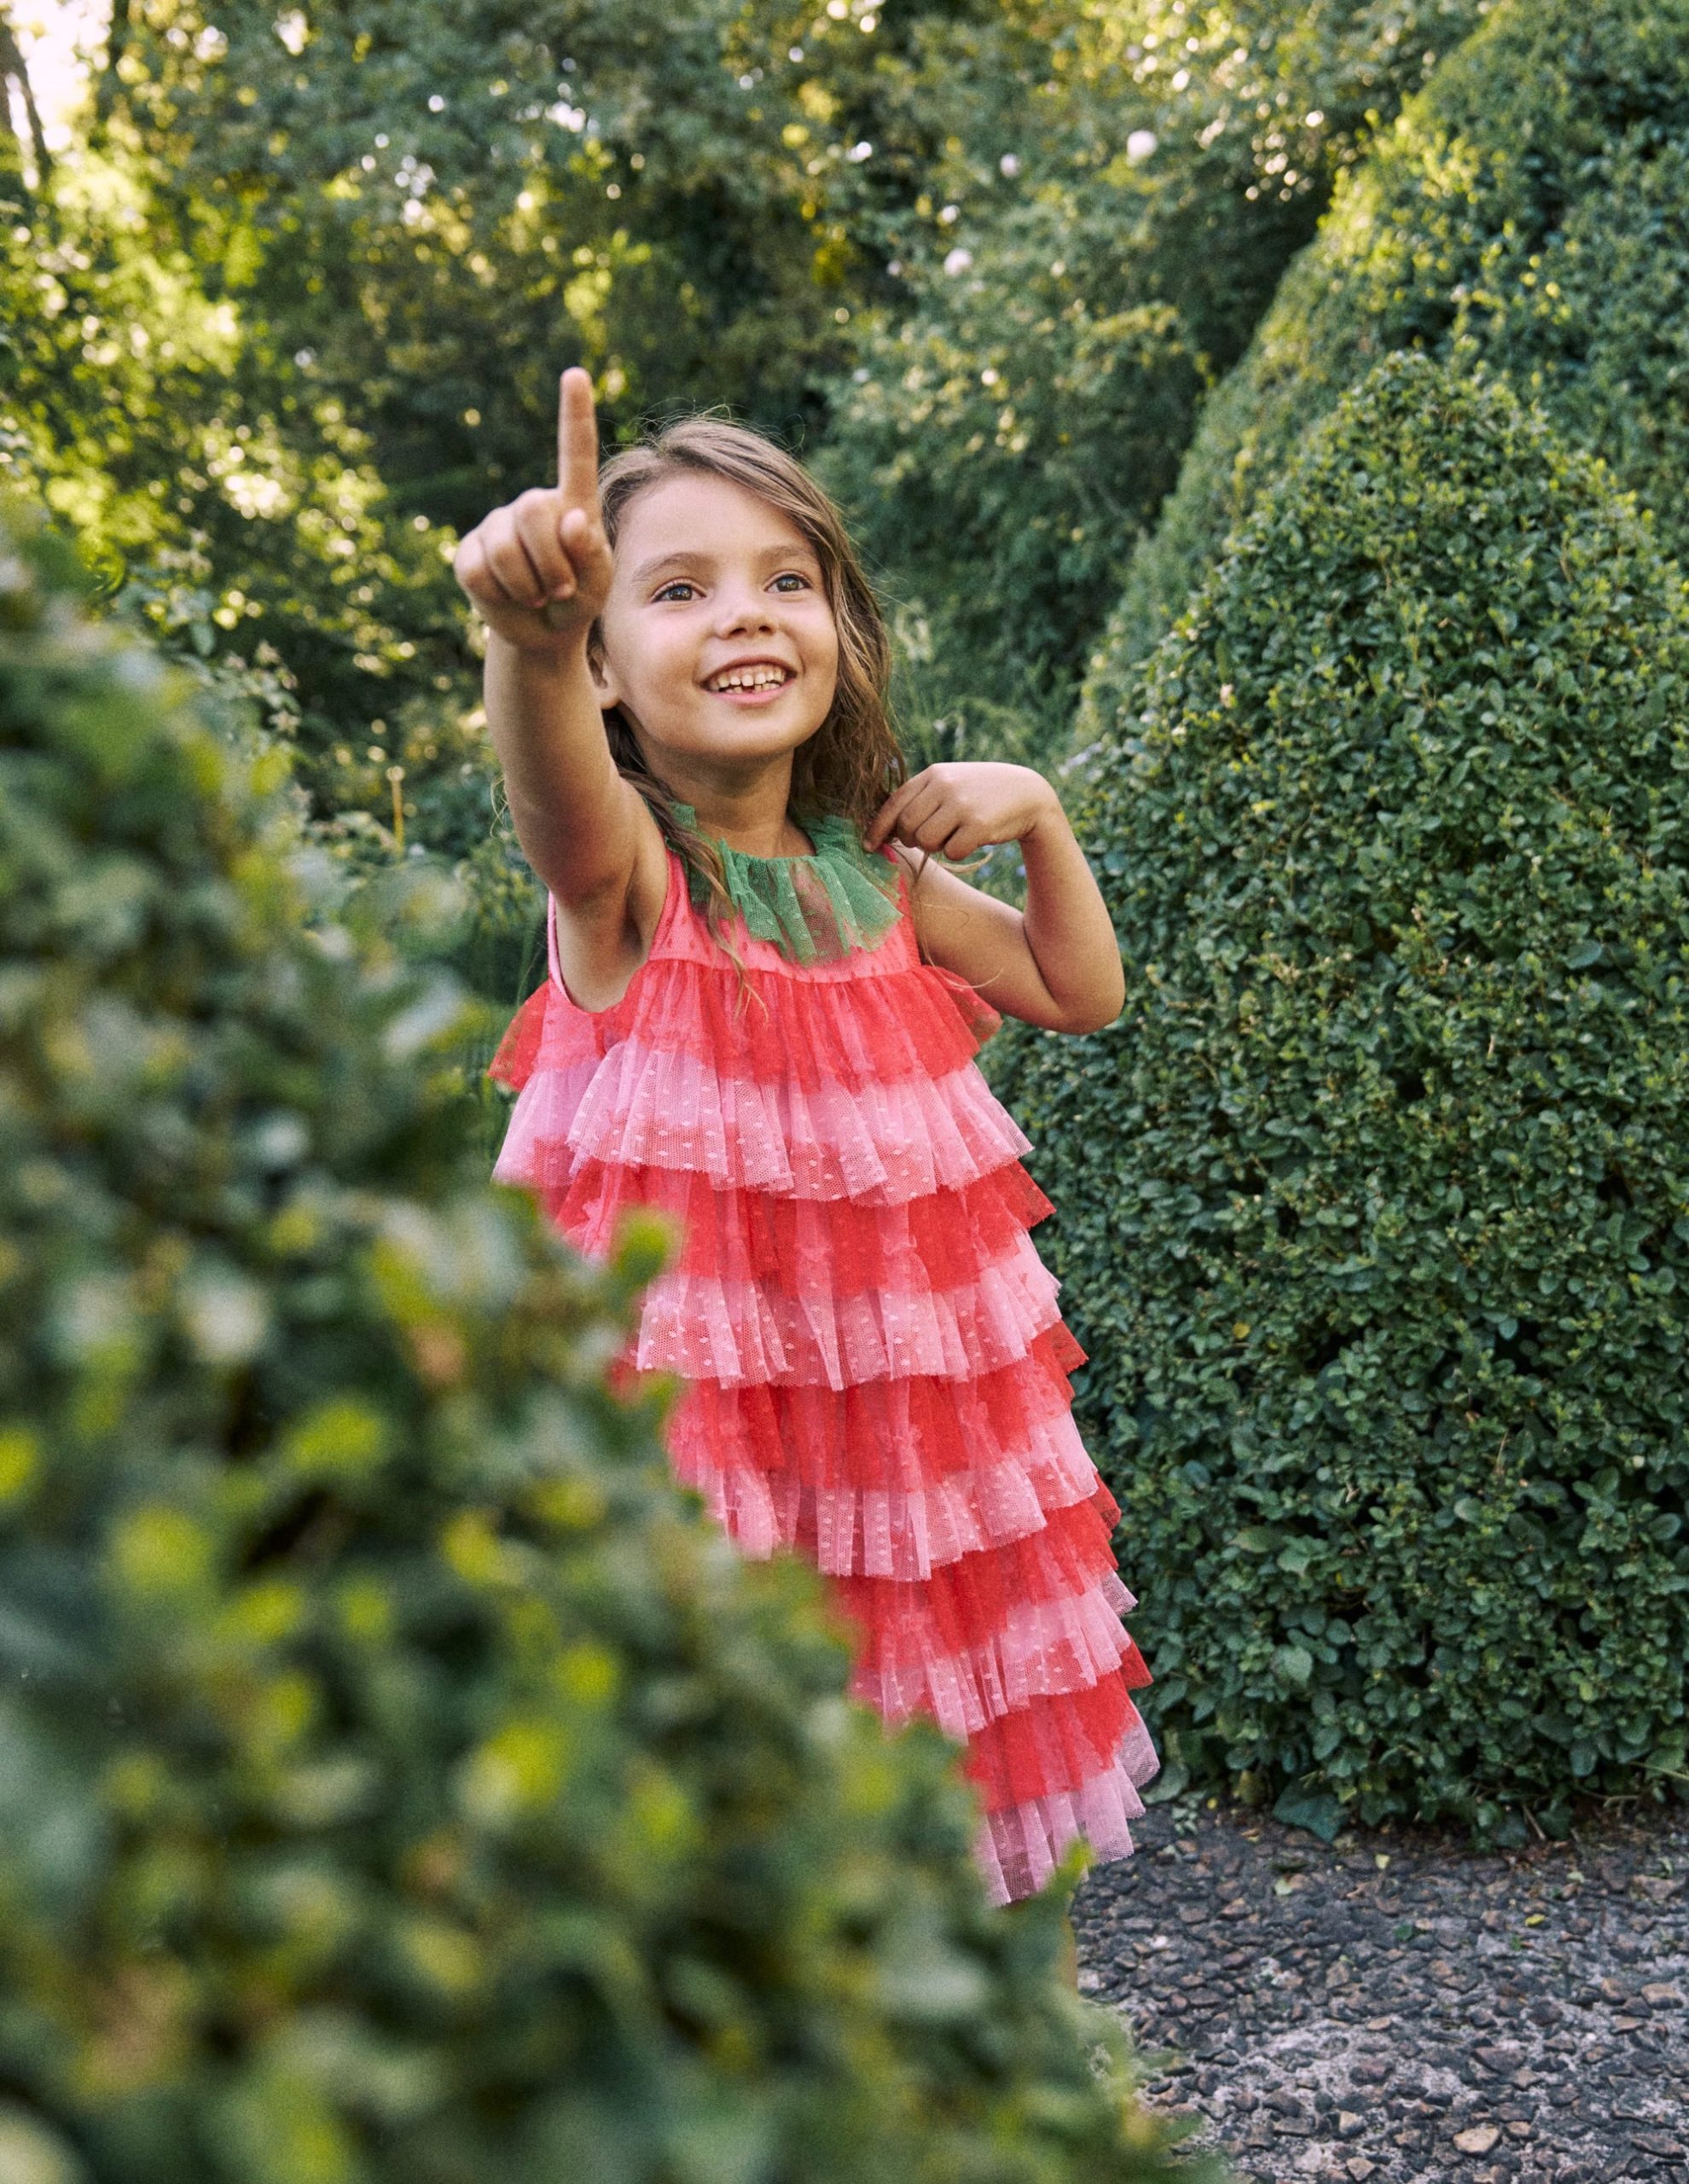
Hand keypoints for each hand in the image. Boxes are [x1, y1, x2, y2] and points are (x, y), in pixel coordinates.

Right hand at [452, 367, 613, 652]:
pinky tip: (511, 598)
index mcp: (571, 503)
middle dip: (551, 562)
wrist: (542, 635)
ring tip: (540, 597)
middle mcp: (532, 506)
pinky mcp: (469, 553)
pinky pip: (479, 573)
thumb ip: (593, 555)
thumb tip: (572, 520)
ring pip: (505, 549)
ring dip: (529, 586)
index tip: (575, 374)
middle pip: (533, 512)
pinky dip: (501, 597)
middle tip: (561, 590)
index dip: (574, 415)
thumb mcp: (598, 586)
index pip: (575, 454)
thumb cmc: (578, 601)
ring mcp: (496, 525)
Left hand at [866, 762, 1060, 859]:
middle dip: (913, 840)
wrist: (1027, 793)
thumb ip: (921, 798)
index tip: (869, 846)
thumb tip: (886, 828)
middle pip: (907, 827)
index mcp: (933, 773)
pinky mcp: (979, 824)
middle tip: (929, 839)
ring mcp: (962, 804)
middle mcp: (944, 785)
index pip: (894, 803)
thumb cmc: (980, 793)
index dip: (877, 828)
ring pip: (926, 842)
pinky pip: (952, 852)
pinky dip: (959, 852)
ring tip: (953, 835)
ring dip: (937, 847)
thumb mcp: (950, 784)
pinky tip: (973, 839)